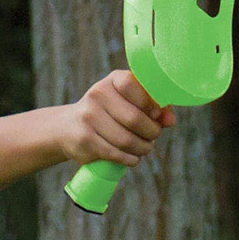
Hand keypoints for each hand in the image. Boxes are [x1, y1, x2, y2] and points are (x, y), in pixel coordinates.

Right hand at [61, 69, 175, 166]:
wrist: (67, 128)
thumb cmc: (108, 113)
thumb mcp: (127, 102)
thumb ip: (153, 107)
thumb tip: (170, 121)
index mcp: (112, 80)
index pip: (136, 86)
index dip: (152, 104)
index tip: (157, 116)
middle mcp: (97, 94)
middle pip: (135, 119)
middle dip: (151, 132)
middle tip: (153, 136)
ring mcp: (89, 117)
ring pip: (127, 140)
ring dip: (143, 148)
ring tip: (144, 148)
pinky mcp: (85, 139)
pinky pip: (116, 153)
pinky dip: (130, 159)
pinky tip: (133, 158)